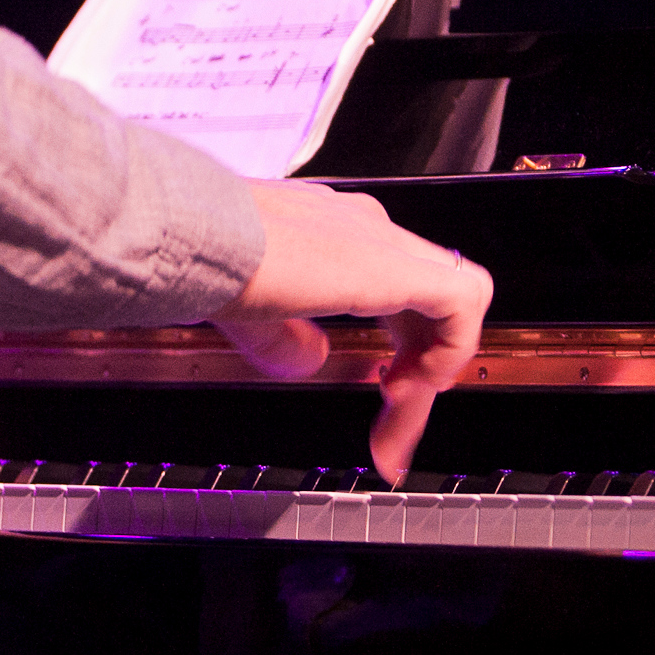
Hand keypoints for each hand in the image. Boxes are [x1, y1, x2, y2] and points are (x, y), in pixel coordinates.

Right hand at [216, 179, 491, 480]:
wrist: (191, 234)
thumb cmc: (200, 258)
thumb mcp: (251, 313)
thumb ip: (286, 338)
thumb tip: (314, 359)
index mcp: (331, 234)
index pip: (393, 292)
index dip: (399, 350)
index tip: (382, 399)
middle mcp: (363, 229)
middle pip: (427, 302)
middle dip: (419, 370)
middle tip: (394, 425)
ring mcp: (381, 241)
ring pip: (452, 302)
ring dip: (434, 368)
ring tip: (400, 409)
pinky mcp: (395, 265)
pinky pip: (464, 301)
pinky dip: (451, 349)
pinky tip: (412, 384)